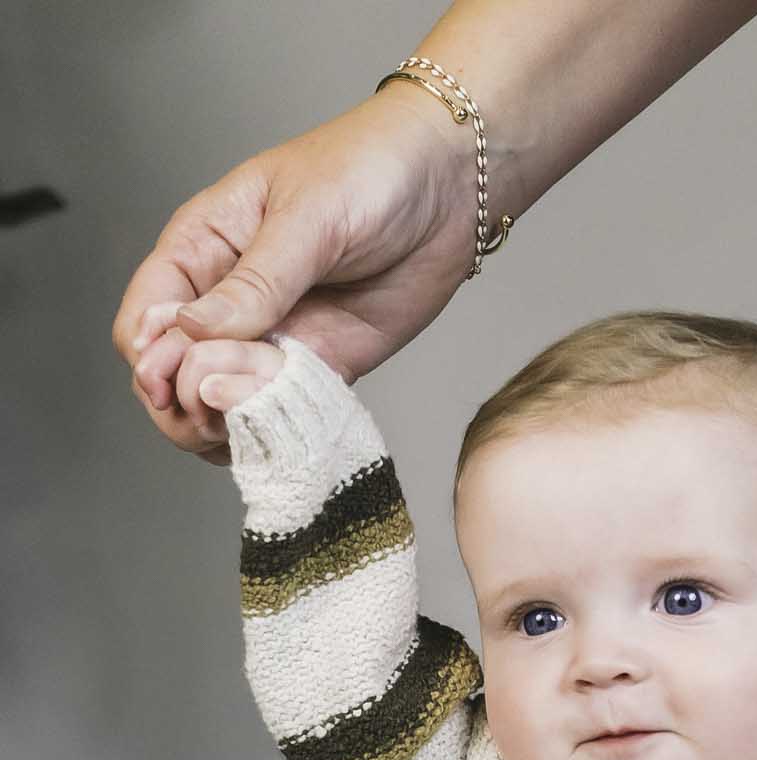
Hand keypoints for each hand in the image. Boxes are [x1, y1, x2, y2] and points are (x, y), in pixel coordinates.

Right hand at [114, 87, 468, 462]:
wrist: (449, 187)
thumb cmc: (368, 171)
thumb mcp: (306, 218)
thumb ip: (254, 283)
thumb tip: (190, 332)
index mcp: (202, 249)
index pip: (144, 320)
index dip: (151, 362)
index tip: (177, 379)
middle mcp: (227, 302)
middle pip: (172, 378)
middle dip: (184, 406)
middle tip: (217, 410)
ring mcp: (271, 340)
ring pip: (219, 406)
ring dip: (227, 426)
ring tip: (256, 418)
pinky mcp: (318, 369)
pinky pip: (279, 413)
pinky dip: (276, 429)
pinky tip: (289, 424)